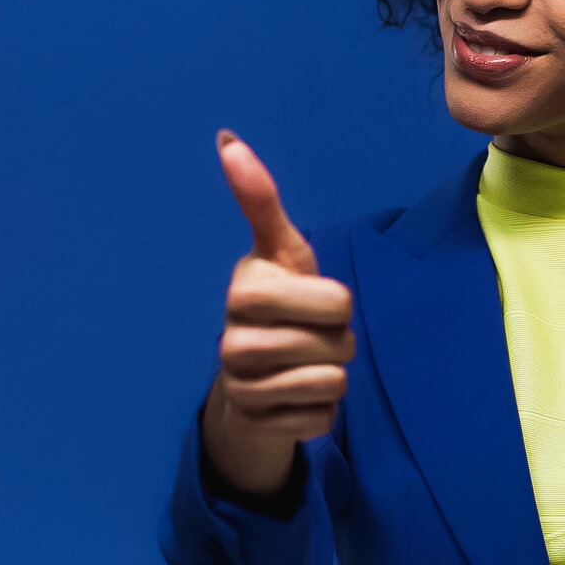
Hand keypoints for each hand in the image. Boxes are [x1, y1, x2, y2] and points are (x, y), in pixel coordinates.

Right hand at [201, 130, 354, 493]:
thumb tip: (226, 138)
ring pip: (333, 383)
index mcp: (244, 291)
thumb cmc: (278, 306)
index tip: (314, 301)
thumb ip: (259, 200)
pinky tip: (296, 400)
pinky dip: (321, 411)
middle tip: (313, 336)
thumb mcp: (279, 253)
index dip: (336, 304)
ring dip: (333, 377)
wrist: (248, 383)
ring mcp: (242, 387)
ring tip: (304, 366)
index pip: (334, 300)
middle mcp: (232, 340)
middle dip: (338, 341)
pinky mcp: (260, 426)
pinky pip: (323, 418)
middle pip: (337, 344)